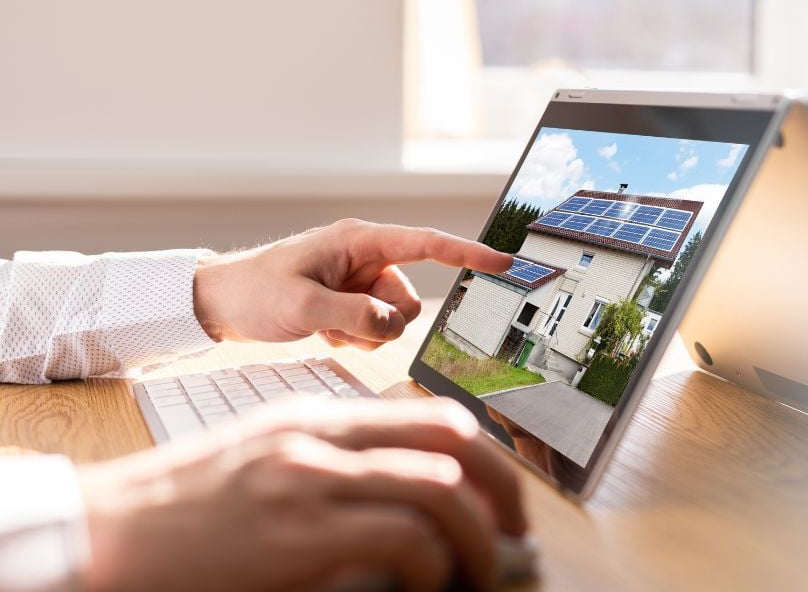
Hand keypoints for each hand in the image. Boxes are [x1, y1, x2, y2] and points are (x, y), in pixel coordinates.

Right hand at [78, 398, 527, 591]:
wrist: (108, 531)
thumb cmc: (185, 505)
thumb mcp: (267, 460)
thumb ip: (334, 464)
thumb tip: (409, 496)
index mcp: (318, 418)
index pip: (432, 416)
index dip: (485, 459)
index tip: (501, 500)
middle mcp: (322, 437)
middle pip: (452, 440)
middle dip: (503, 489)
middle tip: (515, 533)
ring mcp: (310, 480)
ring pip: (440, 489)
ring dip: (479, 540)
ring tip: (481, 574)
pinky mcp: (296, 534)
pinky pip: (403, 538)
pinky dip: (432, 566)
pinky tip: (425, 587)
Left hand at [193, 219, 512, 348]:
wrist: (220, 303)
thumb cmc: (254, 291)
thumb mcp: (303, 305)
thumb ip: (356, 316)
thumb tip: (393, 325)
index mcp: (359, 242)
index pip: (427, 244)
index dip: (468, 253)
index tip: (503, 262)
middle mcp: (364, 259)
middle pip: (408, 299)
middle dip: (382, 322)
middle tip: (340, 325)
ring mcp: (357, 282)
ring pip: (392, 320)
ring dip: (363, 334)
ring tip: (324, 326)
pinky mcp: (349, 302)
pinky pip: (373, 330)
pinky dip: (351, 337)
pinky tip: (320, 330)